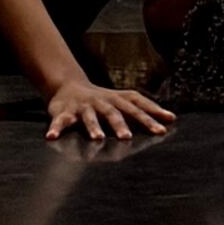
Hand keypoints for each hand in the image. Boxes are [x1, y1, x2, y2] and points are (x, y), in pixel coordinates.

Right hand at [45, 80, 175, 142]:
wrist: (68, 85)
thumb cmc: (102, 99)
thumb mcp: (122, 101)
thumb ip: (145, 110)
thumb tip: (172, 118)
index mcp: (116, 100)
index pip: (136, 106)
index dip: (149, 115)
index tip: (164, 127)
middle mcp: (101, 101)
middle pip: (113, 112)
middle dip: (120, 124)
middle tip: (127, 137)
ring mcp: (82, 107)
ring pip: (88, 117)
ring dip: (93, 127)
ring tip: (97, 139)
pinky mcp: (63, 112)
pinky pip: (59, 121)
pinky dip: (55, 128)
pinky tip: (51, 137)